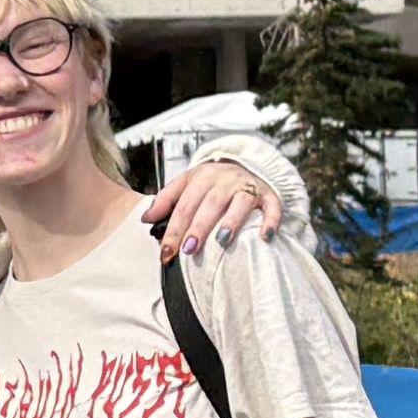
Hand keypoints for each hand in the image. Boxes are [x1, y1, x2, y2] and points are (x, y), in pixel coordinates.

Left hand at [145, 156, 293, 254]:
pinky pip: (272, 207)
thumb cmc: (211, 183)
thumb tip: (145, 219)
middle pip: (210, 204)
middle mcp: (225, 179)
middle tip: (189, 250)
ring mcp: (249, 186)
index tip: (166, 253)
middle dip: (198, 227)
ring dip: (231, 221)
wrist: (244, 164)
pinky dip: (270, 221)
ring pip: (240, 202)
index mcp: (201, 177)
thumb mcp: (186, 185)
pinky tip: (264, 238)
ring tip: (222, 241)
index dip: (174, 229)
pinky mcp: (269, 195)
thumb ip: (166, 201)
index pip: (184, 204)